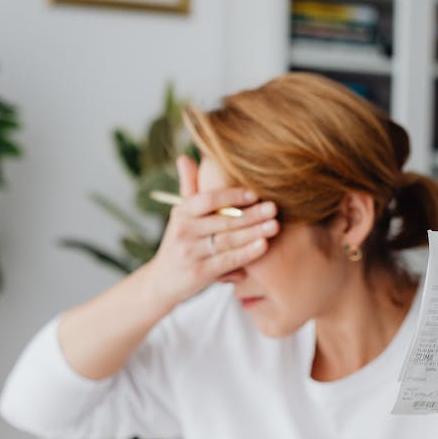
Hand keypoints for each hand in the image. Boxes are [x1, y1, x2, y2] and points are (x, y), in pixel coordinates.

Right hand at [147, 155, 278, 303]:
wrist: (163, 281)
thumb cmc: (181, 242)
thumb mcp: (180, 215)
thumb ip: (189, 187)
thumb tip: (185, 157)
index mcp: (181, 212)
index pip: (207, 199)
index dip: (231, 195)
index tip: (254, 194)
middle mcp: (183, 231)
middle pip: (222, 220)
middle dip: (250, 214)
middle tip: (273, 208)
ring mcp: (190, 253)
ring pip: (228, 240)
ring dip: (253, 232)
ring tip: (274, 225)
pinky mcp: (199, 273)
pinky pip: (228, 260)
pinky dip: (247, 253)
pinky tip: (264, 245)